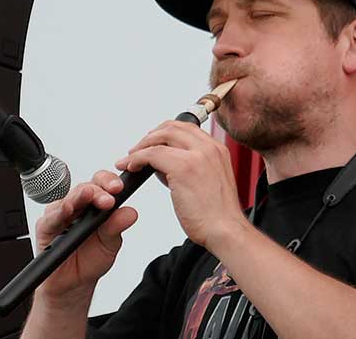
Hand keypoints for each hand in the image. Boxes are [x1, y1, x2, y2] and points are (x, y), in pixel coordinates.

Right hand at [33, 171, 137, 300]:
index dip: (111, 182)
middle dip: (99, 189)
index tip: (120, 187)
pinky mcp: (46, 228)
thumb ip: (117, 226)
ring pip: (69, 198)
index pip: (103, 185)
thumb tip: (130, 212)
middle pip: (87, 187)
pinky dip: (58, 212)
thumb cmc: (91, 259)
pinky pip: (50, 217)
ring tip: (88, 194)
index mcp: (97, 206)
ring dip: (79, 196)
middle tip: (109, 196)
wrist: (73, 283)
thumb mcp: (110, 244)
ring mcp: (61, 215)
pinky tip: (66, 209)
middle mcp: (79, 206)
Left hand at [117, 121, 244, 249]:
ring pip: (160, 137)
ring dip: (140, 146)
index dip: (164, 133)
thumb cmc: (216, 214)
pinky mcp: (183, 168)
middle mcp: (210, 148)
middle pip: (172, 127)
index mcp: (218, 150)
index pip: (187, 128)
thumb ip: (191, 168)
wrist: (225, 229)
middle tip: (136, 150)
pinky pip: (152, 154)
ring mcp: (198, 156)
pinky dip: (136, 158)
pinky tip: (131, 168)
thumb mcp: (209, 181)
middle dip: (150, 136)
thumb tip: (165, 166)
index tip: (152, 144)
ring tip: (130, 160)